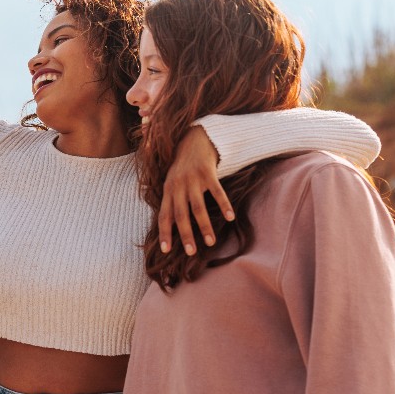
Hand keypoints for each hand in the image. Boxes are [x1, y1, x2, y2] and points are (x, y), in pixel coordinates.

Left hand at [159, 126, 234, 255]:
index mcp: (168, 191)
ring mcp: (193, 180)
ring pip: (198, 208)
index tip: (165, 250)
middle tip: (191, 252)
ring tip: (210, 242)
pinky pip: (217, 192)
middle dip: (185, 235)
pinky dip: (224, 205)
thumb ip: (171, 202)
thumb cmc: (182, 168)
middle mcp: (178, 186)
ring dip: (204, 226)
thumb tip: (168, 227)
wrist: (194, 141)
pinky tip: (230, 217)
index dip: (164, 233)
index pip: (164, 215)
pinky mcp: (208, 173)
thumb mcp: (171, 183)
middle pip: (181, 215)